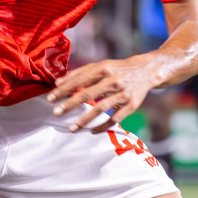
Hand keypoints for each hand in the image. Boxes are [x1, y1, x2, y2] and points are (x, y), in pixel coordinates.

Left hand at [46, 56, 162, 131]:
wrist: (147, 71)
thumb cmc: (117, 69)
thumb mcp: (100, 66)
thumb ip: (79, 73)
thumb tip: (58, 82)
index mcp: (103, 68)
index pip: (79, 80)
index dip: (64, 90)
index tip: (50, 98)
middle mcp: (113, 80)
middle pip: (88, 94)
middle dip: (70, 104)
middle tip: (56, 113)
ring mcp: (123, 93)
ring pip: (101, 108)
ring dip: (85, 120)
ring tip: (72, 128)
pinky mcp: (131, 105)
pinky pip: (115, 119)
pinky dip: (102, 126)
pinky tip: (91, 131)